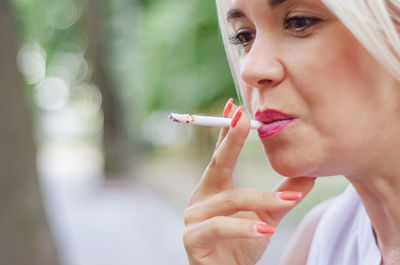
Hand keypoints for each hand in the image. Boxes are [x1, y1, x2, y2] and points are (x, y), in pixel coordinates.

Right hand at [183, 101, 315, 264]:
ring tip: (287, 201)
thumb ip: (284, 195)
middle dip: (230, 141)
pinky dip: (244, 227)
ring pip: (229, 199)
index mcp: (214, 189)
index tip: (235, 107)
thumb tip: (309, 173)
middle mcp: (200, 198)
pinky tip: (266, 229)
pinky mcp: (193, 239)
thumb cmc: (243, 244)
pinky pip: (220, 227)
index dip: (228, 132)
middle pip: (216, 165)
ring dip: (259, 199)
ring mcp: (193, 218)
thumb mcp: (267, 216)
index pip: (221, 155)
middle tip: (243, 118)